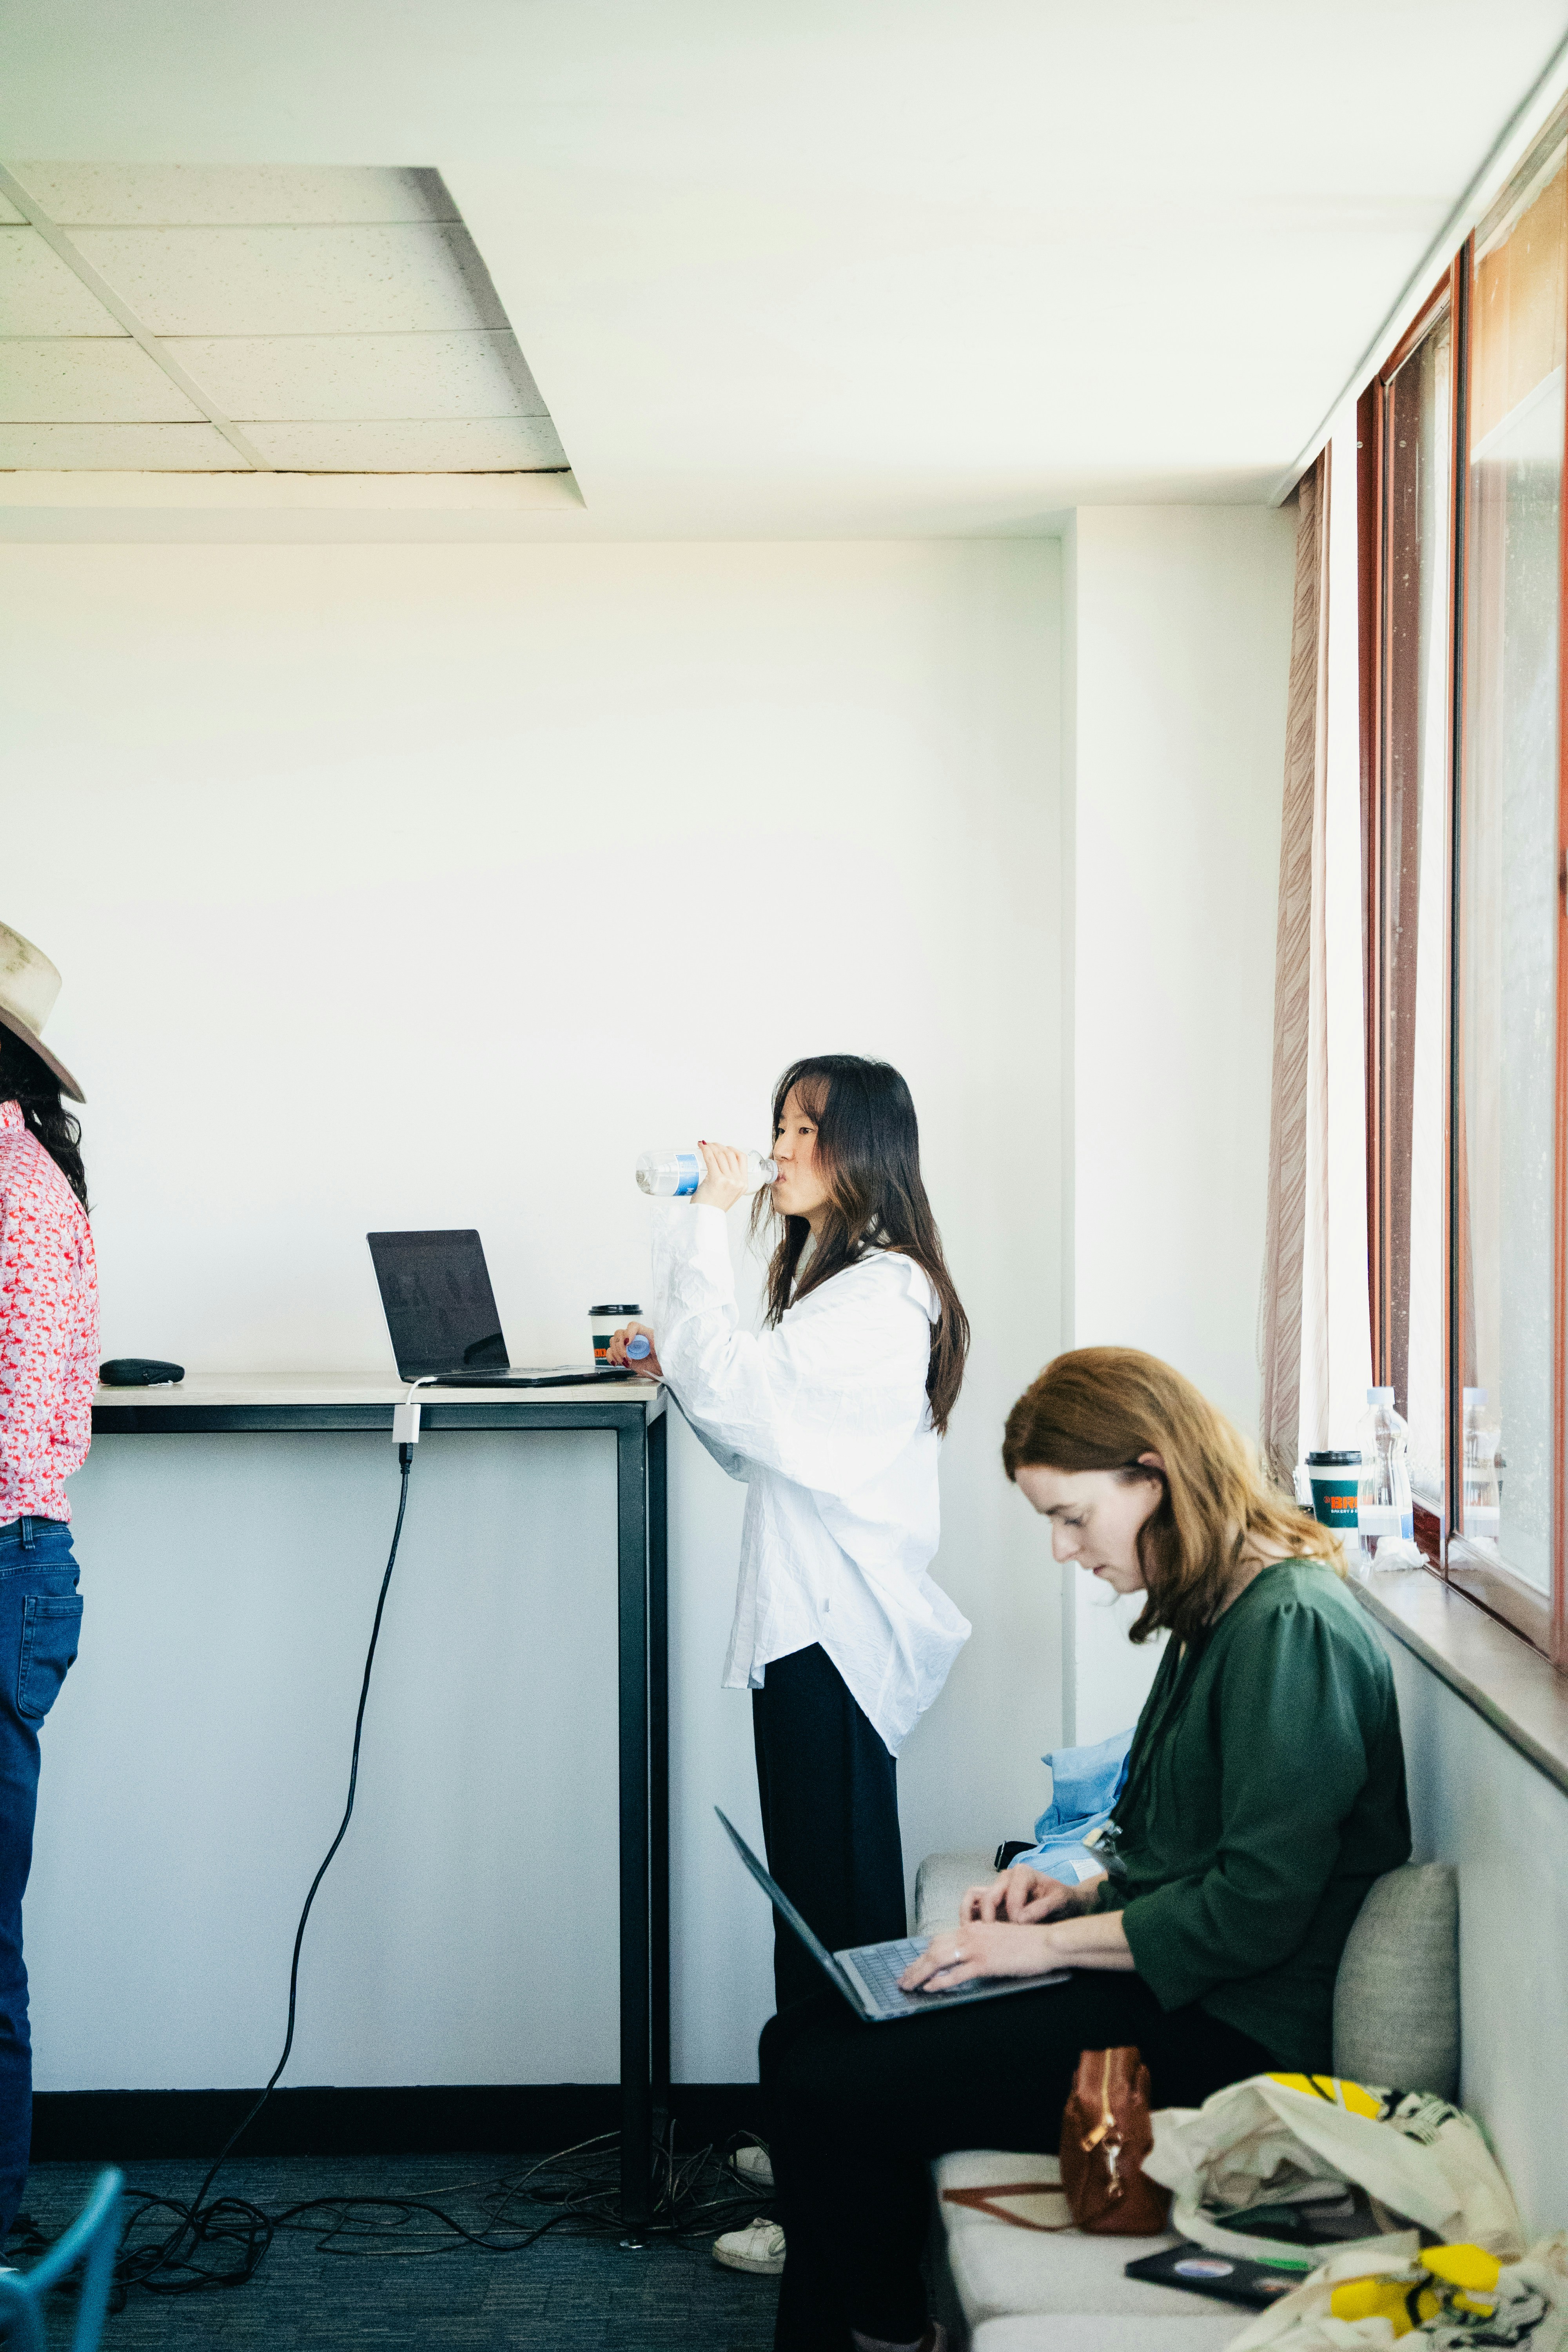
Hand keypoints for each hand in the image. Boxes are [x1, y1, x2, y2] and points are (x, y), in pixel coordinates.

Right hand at [609, 1321, 662, 1377]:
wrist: (663, 1370)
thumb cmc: (666, 1358)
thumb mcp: (663, 1347)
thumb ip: (656, 1341)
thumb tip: (649, 1339)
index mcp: (645, 1333)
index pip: (633, 1326)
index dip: (628, 1333)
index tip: (628, 1344)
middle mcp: (635, 1338)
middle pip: (620, 1333)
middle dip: (621, 1347)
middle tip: (628, 1358)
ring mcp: (628, 1347)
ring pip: (613, 1342)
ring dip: (616, 1353)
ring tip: (626, 1362)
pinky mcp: (624, 1356)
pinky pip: (611, 1352)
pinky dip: (611, 1357)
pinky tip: (617, 1362)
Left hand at [692, 1140, 750, 1212]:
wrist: (705, 1217)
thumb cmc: (712, 1206)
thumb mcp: (728, 1193)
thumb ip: (729, 1181)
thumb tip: (719, 1163)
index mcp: (744, 1184)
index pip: (742, 1158)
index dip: (731, 1149)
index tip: (722, 1147)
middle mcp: (738, 1181)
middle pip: (730, 1154)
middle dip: (719, 1146)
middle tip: (710, 1145)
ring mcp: (728, 1180)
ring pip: (720, 1154)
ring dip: (711, 1146)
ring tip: (704, 1145)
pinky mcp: (716, 1179)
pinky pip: (711, 1158)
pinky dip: (705, 1149)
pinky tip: (701, 1146)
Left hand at [898, 1919, 1060, 1993]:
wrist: (1047, 1942)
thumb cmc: (1029, 1943)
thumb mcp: (1000, 1938)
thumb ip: (983, 1944)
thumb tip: (969, 1958)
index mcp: (975, 1928)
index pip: (941, 1939)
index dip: (925, 1953)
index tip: (915, 1965)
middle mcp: (972, 1934)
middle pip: (934, 1948)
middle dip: (916, 1965)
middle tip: (903, 1979)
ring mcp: (977, 1948)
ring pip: (939, 1959)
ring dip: (920, 1973)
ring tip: (909, 1985)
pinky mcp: (985, 1963)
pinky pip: (956, 1973)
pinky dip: (940, 1981)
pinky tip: (930, 1987)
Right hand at [961, 1865, 1086, 1925]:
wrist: (1065, 1904)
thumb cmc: (1063, 1901)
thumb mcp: (1060, 1901)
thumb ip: (1042, 1908)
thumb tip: (1021, 1920)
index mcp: (1022, 1874)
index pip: (1011, 1898)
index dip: (1015, 1917)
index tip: (1023, 1931)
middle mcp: (1006, 1878)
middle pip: (988, 1897)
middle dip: (991, 1920)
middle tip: (998, 1939)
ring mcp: (996, 1889)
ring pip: (973, 1897)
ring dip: (970, 1916)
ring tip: (974, 1936)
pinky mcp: (992, 1901)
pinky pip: (972, 1904)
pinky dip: (968, 1917)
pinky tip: (972, 1934)